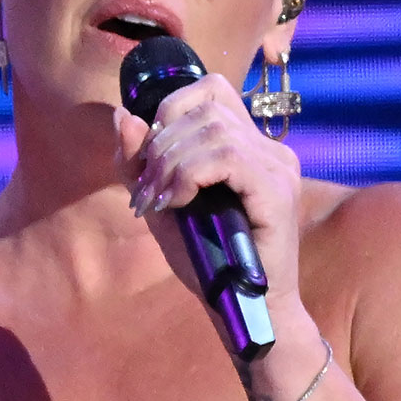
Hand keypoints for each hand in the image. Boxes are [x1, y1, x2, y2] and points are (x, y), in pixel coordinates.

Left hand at [113, 72, 304, 312]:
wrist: (246, 310)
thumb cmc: (208, 263)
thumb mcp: (161, 207)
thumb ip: (141, 165)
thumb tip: (121, 115)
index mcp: (248, 145)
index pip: (211, 91)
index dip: (170, 110)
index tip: (148, 159)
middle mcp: (269, 148)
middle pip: (206, 106)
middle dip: (161, 143)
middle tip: (147, 189)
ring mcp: (278, 166)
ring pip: (213, 129)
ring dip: (171, 162)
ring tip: (159, 200)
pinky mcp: (278, 190)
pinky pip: (226, 158)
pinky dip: (190, 175)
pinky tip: (179, 203)